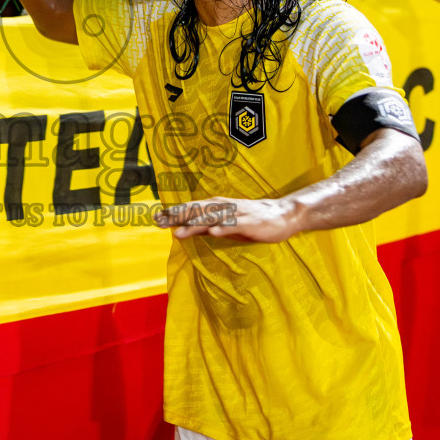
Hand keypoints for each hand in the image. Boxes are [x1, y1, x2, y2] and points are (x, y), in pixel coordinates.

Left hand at [153, 196, 297, 242]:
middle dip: (178, 216)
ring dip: (196, 225)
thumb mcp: (226, 223)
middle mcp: (224, 208)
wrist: (283, 214)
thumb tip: (184, 229)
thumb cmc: (252, 220)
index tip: (156, 217)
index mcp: (218, 206)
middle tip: (159, 221)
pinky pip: (235, 225)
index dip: (174, 213)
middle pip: (198, 211)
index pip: (192, 209)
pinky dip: (224, 228)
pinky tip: (213, 233)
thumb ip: (207, 226)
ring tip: (179, 232)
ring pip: (213, 218)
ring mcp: (238, 214)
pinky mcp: (250, 223)